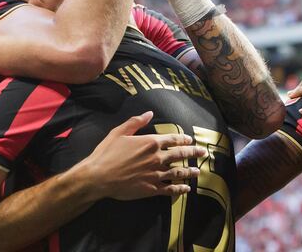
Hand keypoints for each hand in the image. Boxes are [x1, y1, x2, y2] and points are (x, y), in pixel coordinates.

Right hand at [81, 111, 205, 199]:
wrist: (98, 177)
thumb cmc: (107, 153)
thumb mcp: (119, 132)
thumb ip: (136, 122)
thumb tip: (149, 113)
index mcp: (150, 143)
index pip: (173, 139)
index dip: (183, 139)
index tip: (190, 140)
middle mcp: (156, 158)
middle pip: (180, 155)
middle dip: (193, 153)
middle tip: (203, 152)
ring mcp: (155, 174)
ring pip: (178, 173)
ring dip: (190, 172)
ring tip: (198, 171)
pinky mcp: (151, 189)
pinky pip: (169, 189)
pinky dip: (180, 189)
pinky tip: (186, 189)